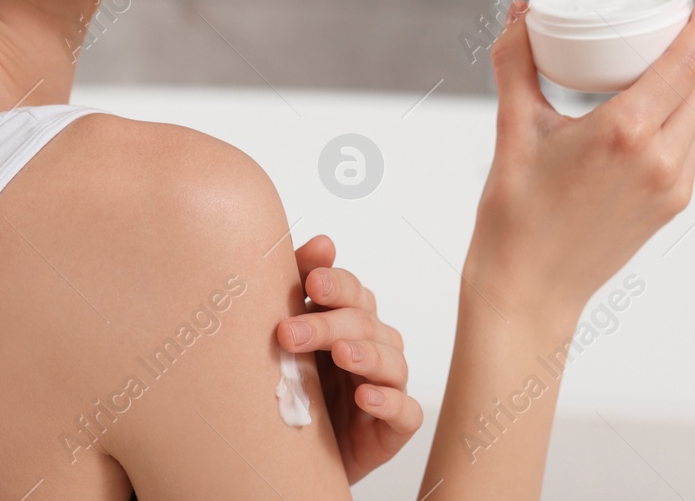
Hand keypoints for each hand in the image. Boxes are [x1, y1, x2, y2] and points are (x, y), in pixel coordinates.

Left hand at [274, 234, 421, 483]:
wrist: (292, 452)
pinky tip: (364, 396)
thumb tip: (322, 242)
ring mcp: (387, 386)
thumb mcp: (289, 334)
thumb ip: (298, 287)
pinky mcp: (393, 428)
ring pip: (391, 362)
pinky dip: (388, 401)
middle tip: (289, 332)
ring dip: (365, 355)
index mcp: (350, 321)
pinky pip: (405, 412)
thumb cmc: (298, 383)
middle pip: (365, 325)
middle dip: (328, 324)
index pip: (353, 292)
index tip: (311, 281)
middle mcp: (374, 348)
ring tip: (340, 354)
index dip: (336, 284)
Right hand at [466, 0, 694, 326]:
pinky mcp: (671, 204)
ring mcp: (672, 185)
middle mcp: (660, 159)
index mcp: (625, 134)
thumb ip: (516, 65)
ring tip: (686, 49)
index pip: (684, 64)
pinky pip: (692, 143)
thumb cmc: (515, 216)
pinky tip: (670, 99)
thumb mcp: (513, 128)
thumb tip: (519, 16)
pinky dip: (689, 111)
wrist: (529, 289)